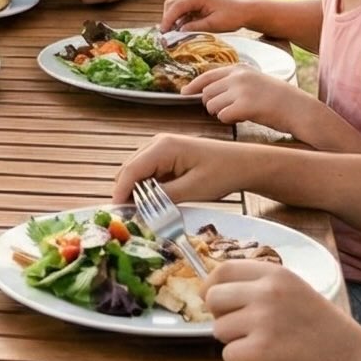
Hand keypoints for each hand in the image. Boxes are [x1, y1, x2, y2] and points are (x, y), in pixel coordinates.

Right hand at [111, 133, 251, 205]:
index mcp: (163, 147)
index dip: (120, 193)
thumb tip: (140, 209)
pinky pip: (148, 171)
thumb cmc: (223, 173)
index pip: (130, 171)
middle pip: (129, 169)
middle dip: (126, 192)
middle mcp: (157, 143)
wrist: (244, 163)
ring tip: (141, 212)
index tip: (116, 213)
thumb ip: (163, 198)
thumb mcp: (192, 189)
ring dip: (136, 190)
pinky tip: (153, 202)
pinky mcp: (167, 155)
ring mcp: (161, 147)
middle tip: (129, 217)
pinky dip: (146, 187)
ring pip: (136, 171)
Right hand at [161, 0, 255, 34]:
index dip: (167, 20)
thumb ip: (195, 27)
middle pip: (171, 5)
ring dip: (173, 21)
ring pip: (175, 9)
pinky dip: (180, 21)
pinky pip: (182, 12)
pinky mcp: (196, 5)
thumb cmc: (232, 16)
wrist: (245, 10)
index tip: (163, 33)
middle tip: (166, 36)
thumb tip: (179, 32)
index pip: (175, 7)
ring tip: (174, 36)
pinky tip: (182, 32)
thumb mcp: (214, 24)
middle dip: (167, 20)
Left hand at [191, 66, 308, 130]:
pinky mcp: (245, 106)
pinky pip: (223, 116)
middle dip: (212, 105)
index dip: (193, 85)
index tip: (184, 92)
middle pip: (206, 93)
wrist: (299, 109)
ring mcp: (242, 90)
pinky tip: (245, 118)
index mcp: (240, 69)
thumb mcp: (255, 81)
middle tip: (229, 110)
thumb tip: (208, 93)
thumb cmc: (278, 100)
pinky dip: (231, 121)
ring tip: (240, 113)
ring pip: (212, 106)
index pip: (207, 75)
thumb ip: (234, 83)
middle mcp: (238, 77)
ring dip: (221, 113)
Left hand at [207, 259, 360, 360]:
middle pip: (214, 298)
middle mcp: (267, 292)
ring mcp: (264, 320)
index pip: (223, 269)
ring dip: (234, 342)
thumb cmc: (329, 333)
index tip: (213, 301)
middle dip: (220, 316)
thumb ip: (263, 288)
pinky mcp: (262, 350)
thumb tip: (217, 292)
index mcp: (277, 274)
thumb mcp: (298, 293)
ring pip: (219, 329)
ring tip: (264, 346)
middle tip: (242, 330)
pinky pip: (228, 355)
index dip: (211, 286)